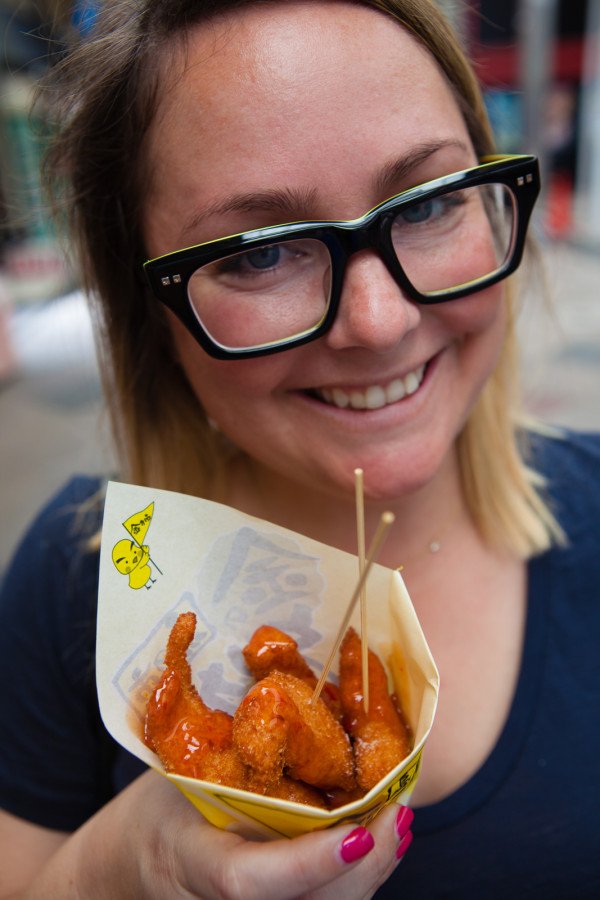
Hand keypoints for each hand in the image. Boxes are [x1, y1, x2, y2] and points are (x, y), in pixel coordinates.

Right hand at [75, 770, 411, 899]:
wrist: (140, 860)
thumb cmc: (162, 808)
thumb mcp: (181, 771)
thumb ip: (224, 747)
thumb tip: (282, 688)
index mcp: (197, 864)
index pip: (253, 880)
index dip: (311, 862)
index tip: (360, 833)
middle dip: (368, 863)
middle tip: (399, 809)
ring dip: (374, 866)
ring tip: (398, 816)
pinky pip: (330, 899)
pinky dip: (361, 871)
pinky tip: (380, 836)